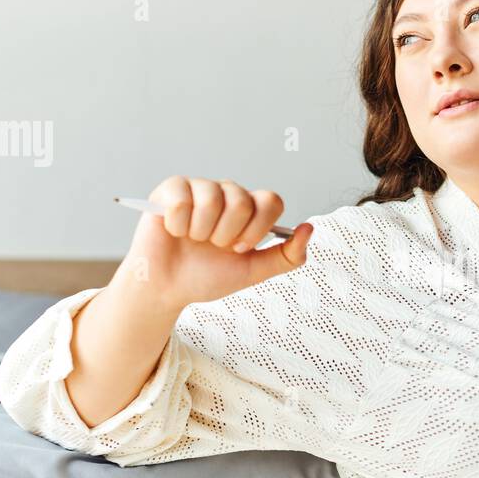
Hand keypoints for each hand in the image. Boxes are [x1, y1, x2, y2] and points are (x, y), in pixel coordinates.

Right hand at [121, 176, 313, 312]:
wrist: (169, 289)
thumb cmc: (208, 276)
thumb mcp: (254, 271)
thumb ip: (287, 256)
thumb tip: (309, 229)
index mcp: (250, 210)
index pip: (271, 201)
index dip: (257, 229)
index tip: (240, 248)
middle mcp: (228, 194)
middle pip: (242, 201)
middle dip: (227, 234)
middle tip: (213, 246)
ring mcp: (200, 188)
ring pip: (212, 198)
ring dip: (201, 232)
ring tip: (193, 240)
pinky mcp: (171, 190)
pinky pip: (181, 200)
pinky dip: (178, 225)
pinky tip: (174, 231)